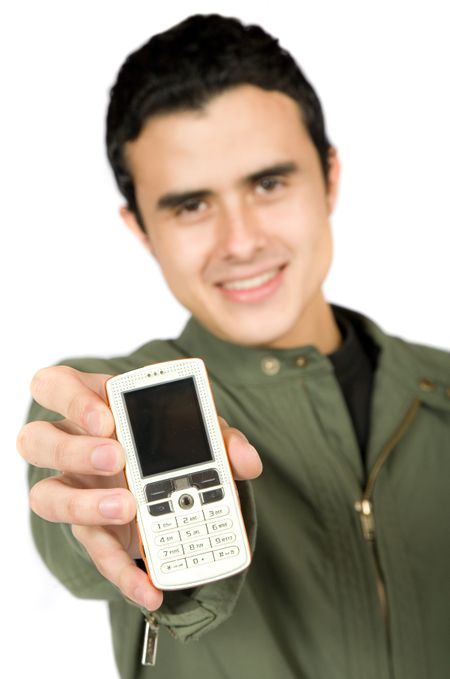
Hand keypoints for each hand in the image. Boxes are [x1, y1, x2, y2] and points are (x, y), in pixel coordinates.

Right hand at [17, 365, 262, 610]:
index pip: (56, 386)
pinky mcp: (89, 530)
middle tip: (117, 457)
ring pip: (48, 497)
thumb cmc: (173, 440)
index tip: (107, 418)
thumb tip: (245, 460)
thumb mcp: (199, 431)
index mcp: (93, 404)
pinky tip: (148, 586)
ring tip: (131, 509)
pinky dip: (120, 571)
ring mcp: (74, 488)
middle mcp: (72, 444)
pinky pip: (92, 550)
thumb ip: (221, 438)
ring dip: (86, 506)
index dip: (73, 400)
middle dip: (75, 449)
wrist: (169, 481)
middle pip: (38, 440)